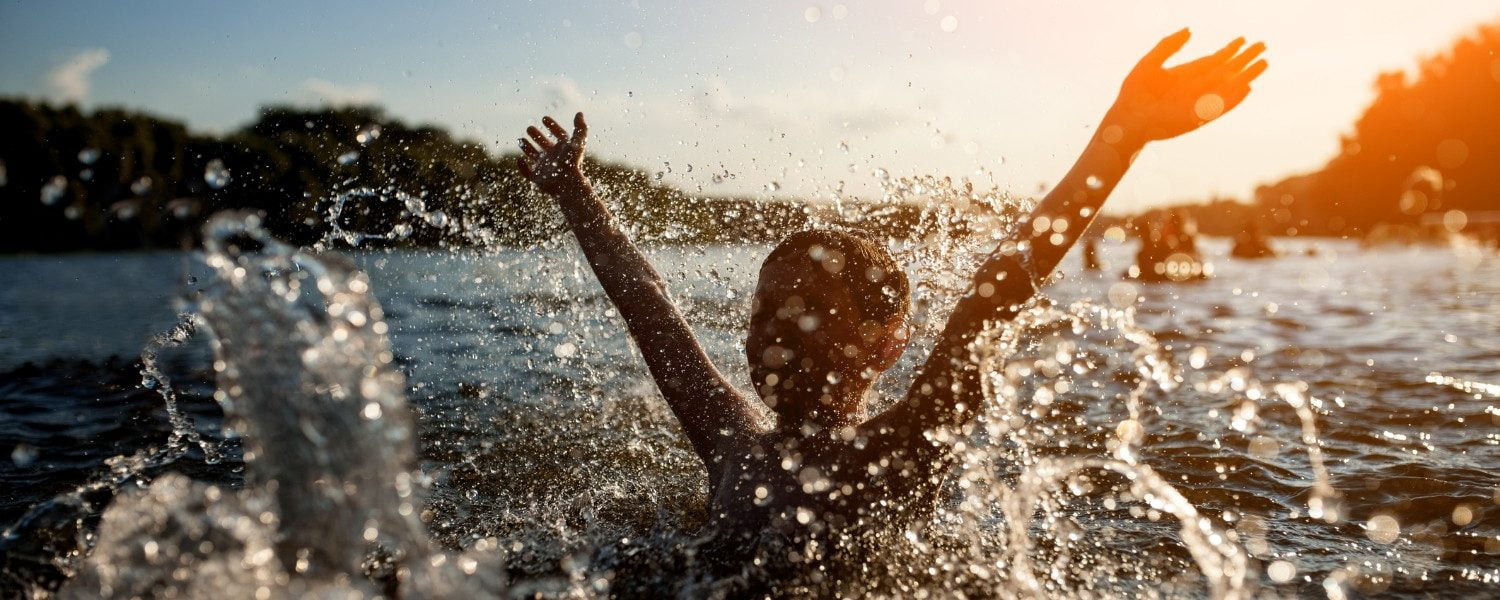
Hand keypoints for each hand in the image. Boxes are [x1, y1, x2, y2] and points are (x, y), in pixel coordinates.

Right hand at [518, 112, 589, 194]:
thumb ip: (580, 128)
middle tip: (529, 128)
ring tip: (521, 139)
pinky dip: (522, 167)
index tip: (545, 118)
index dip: (553, 126)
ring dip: (527, 148)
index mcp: (564, 150)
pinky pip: (528, 172)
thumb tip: (579, 113)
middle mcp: (555, 158)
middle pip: (545, 145)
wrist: (567, 184)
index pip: (559, 136)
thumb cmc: (572, 163)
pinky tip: (519, 159)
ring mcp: (546, 168)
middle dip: (537, 136)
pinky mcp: (538, 179)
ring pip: (535, 156)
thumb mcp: (578, 143)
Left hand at [1107, 29, 1267, 142]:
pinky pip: (1221, 107)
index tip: (1242, 39)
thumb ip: (1168, 46)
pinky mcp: (1198, 117)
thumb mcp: (1149, 63)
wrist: (1127, 121)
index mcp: (1186, 74)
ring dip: (1245, 75)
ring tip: (1263, 63)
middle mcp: (1196, 87)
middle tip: (1262, 45)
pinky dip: (1234, 98)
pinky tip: (1247, 88)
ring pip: (1228, 87)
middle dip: (1244, 59)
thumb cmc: (1134, 94)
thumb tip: (1189, 30)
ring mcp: (1199, 102)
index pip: (1213, 60)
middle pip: (1226, 70)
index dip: (1229, 50)